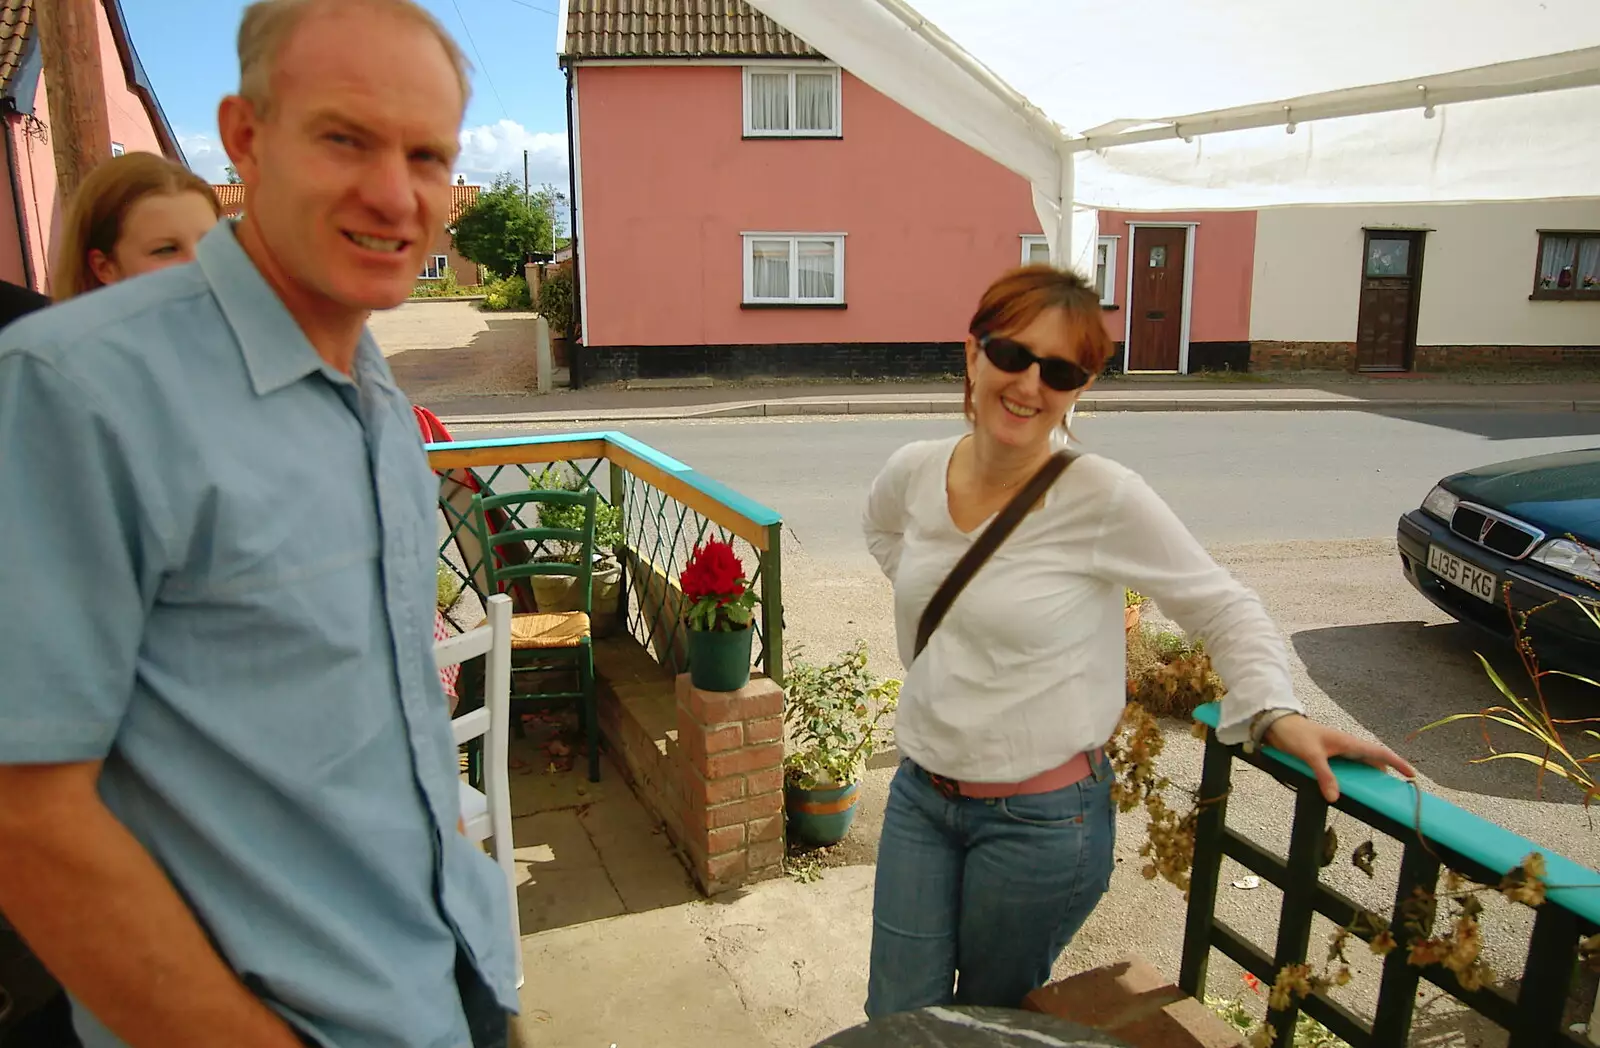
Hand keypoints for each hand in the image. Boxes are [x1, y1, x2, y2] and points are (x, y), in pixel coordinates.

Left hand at [1263, 713, 1415, 802]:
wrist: (1276, 725)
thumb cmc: (1295, 734)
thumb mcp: (1310, 755)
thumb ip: (1324, 775)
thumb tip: (1335, 797)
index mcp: (1348, 742)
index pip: (1379, 752)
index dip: (1397, 762)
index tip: (1411, 774)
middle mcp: (1347, 746)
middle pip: (1372, 761)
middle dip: (1385, 774)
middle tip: (1393, 792)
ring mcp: (1338, 751)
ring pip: (1359, 766)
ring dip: (1368, 777)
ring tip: (1375, 795)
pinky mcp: (1328, 756)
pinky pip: (1346, 769)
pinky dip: (1352, 779)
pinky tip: (1350, 790)